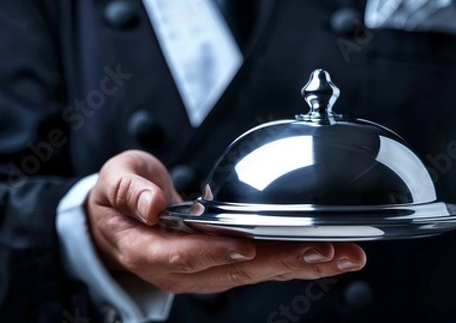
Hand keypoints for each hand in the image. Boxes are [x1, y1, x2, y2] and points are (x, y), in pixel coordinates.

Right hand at [86, 150, 366, 293]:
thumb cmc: (117, 200)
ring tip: (341, 256)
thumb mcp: (114, 182)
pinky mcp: (220, 265)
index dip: (213, 250)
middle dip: (281, 262)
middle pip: (232, 271)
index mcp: (147, 249)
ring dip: (298, 265)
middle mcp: (178, 268)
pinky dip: (292, 262)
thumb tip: (153, 203)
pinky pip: (258, 267)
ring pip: (253, 274)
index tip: (245, 244)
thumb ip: (130, 190)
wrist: (117, 223)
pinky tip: (325, 256)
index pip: (181, 255)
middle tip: (326, 252)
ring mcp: (202, 271)